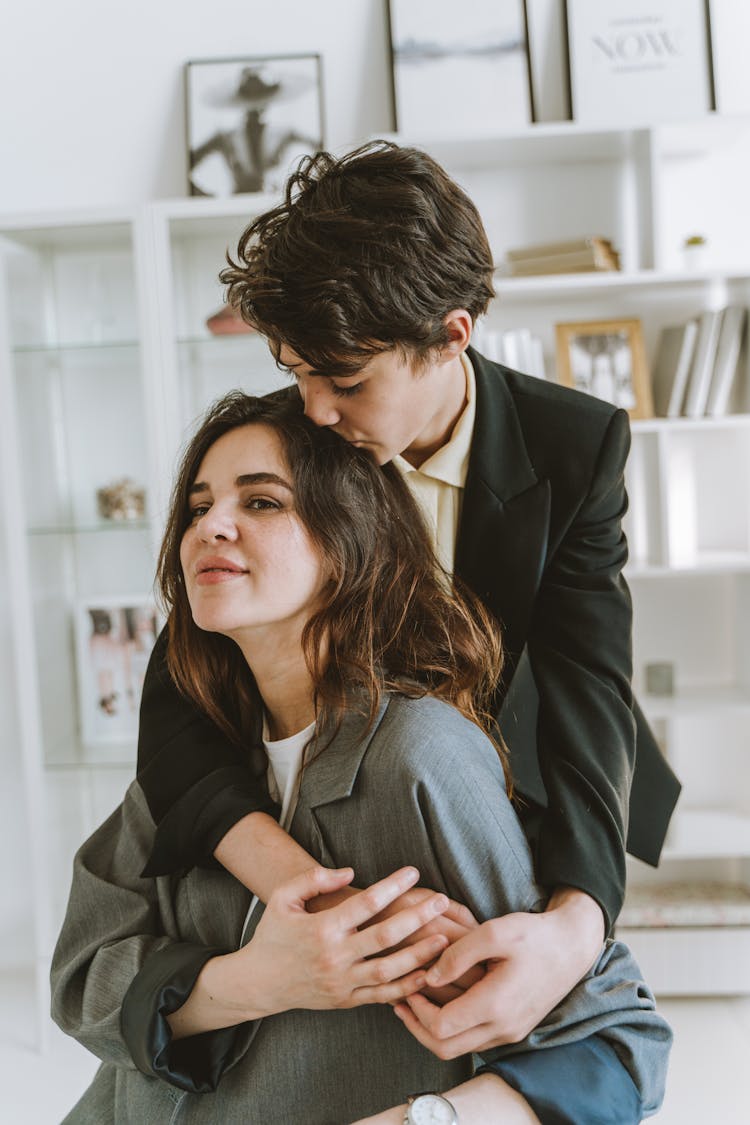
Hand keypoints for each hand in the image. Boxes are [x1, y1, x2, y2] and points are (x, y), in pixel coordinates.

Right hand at [225, 865, 453, 1018]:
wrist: (259, 983)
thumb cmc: (273, 934)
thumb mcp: (283, 898)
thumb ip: (314, 879)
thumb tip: (350, 871)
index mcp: (322, 928)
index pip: (365, 904)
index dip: (392, 886)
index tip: (413, 872)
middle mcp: (335, 957)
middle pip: (385, 936)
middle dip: (417, 918)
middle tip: (442, 901)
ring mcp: (342, 982)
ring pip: (389, 970)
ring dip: (419, 955)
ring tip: (443, 938)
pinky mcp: (346, 1000)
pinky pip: (382, 996)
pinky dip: (406, 987)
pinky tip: (426, 974)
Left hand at [394, 888, 604, 1056]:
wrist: (572, 947)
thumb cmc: (534, 935)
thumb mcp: (494, 931)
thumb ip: (458, 954)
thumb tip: (429, 976)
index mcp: (496, 1005)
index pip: (441, 1027)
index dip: (417, 1010)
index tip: (408, 984)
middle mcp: (503, 1027)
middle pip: (445, 1048)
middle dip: (417, 1026)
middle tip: (400, 999)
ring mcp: (509, 1032)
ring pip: (459, 1047)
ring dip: (433, 1028)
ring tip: (415, 997)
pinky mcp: (513, 1028)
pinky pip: (474, 1038)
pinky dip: (452, 1025)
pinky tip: (441, 999)